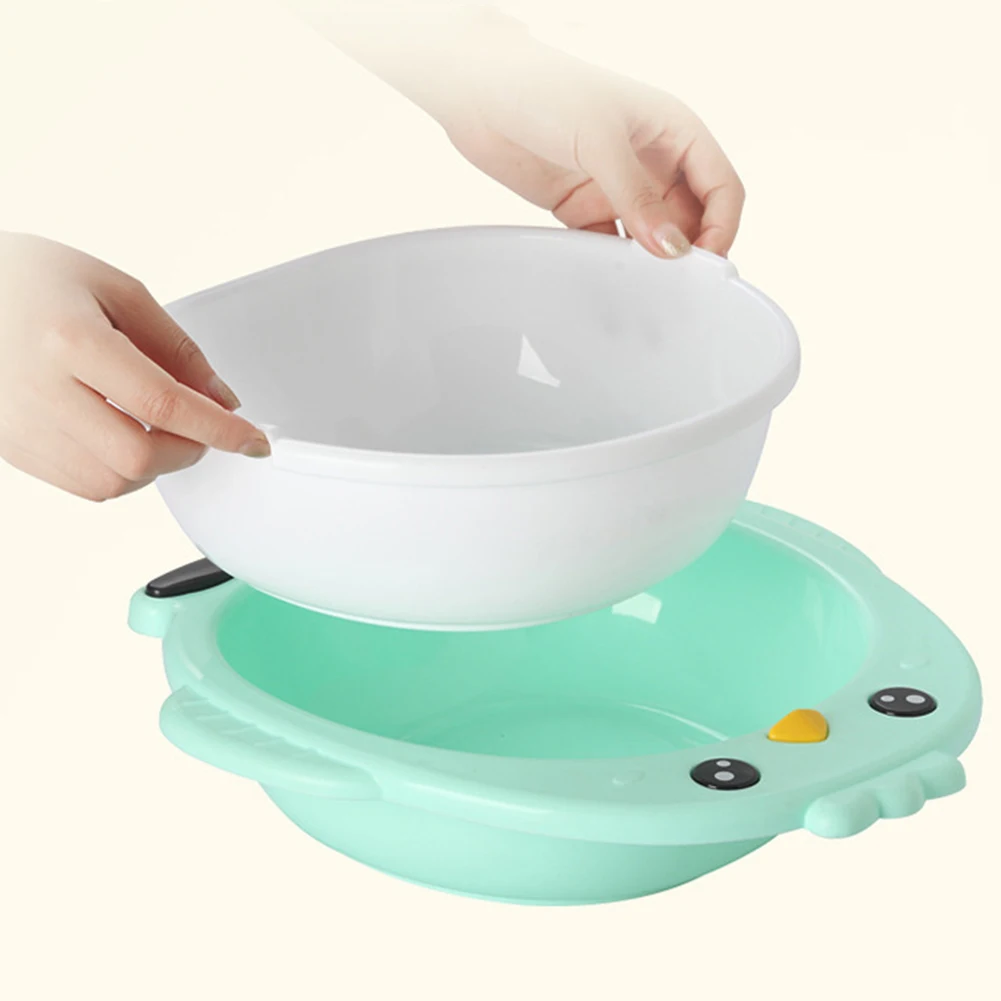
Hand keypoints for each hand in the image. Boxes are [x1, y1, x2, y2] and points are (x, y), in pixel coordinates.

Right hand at [0, 233, 268, 500]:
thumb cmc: (29, 277)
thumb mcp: (115, 290)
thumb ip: (177, 349)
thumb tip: (222, 399)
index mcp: (68, 339)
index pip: (164, 403)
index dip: (219, 429)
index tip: (254, 442)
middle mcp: (38, 388)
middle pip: (138, 456)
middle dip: (187, 451)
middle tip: (202, 430)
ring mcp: (17, 424)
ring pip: (111, 483)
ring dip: (155, 466)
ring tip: (157, 427)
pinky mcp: (8, 446)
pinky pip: (82, 485)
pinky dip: (120, 473)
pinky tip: (122, 437)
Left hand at [292, 5, 743, 255]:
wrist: (476, 94)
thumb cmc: (543, 88)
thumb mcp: (600, 139)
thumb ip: (636, 197)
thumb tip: (670, 248)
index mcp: (674, 132)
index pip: (720, 187)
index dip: (721, 227)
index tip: (703, 262)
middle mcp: (652, 162)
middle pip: (690, 220)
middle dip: (688, 253)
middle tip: (678, 288)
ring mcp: (617, 187)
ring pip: (651, 237)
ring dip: (651, 265)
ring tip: (646, 292)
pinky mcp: (583, 207)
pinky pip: (609, 246)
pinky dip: (613, 266)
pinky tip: (610, 281)